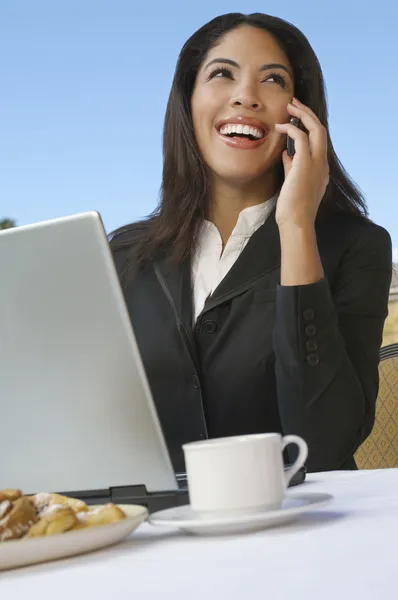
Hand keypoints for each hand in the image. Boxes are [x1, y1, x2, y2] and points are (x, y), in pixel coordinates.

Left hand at [274, 98, 328, 228]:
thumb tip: (286, 154)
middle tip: (294, 103)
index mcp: (321, 168)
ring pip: (316, 129)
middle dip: (307, 113)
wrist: (296, 221)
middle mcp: (322, 163)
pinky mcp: (306, 164)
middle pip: (321, 129)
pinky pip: (301, 138)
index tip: (296, 117)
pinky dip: (291, 129)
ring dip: (302, 115)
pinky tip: (280, 128)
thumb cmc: (292, 207)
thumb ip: (291, 167)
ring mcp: (317, 163)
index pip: (318, 140)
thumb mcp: (292, 183)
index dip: (308, 126)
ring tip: (289, 107)